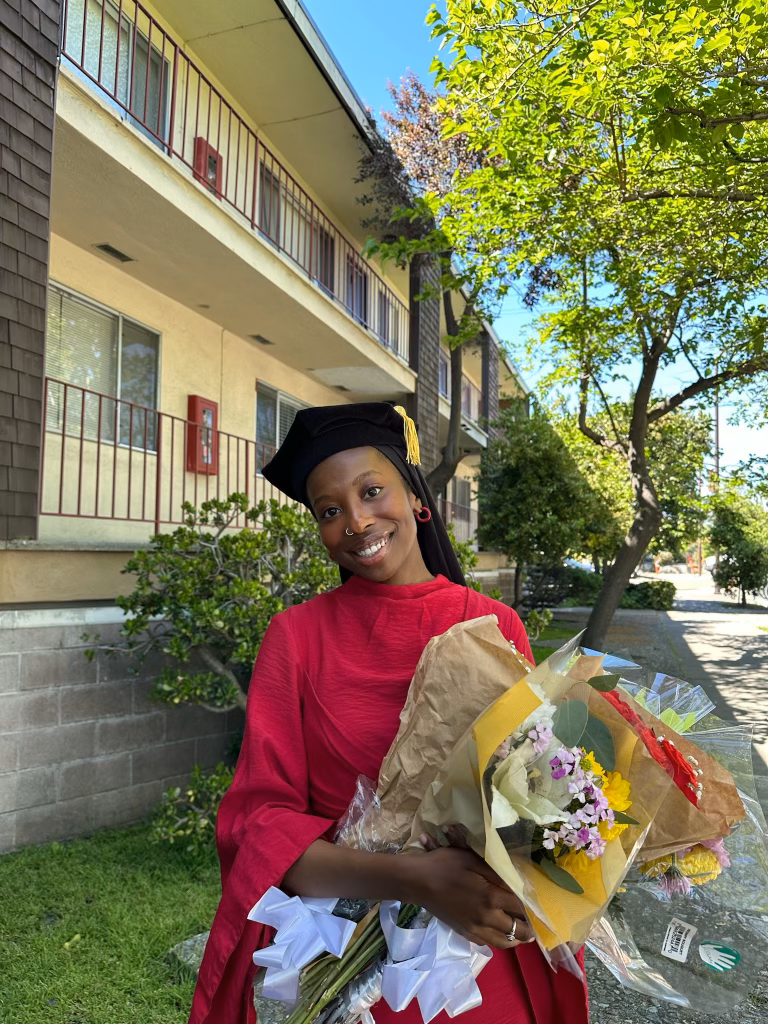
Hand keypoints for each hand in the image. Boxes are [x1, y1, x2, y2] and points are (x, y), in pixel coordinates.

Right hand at [405, 831, 534, 949]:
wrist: (418, 882)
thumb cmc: (445, 865)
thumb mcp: (473, 860)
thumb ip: (497, 873)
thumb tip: (517, 883)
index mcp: (491, 897)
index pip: (521, 907)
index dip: (532, 906)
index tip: (539, 904)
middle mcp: (487, 918)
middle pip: (517, 929)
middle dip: (529, 927)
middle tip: (536, 922)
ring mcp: (475, 929)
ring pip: (504, 942)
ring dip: (516, 938)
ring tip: (523, 932)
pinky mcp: (465, 933)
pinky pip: (488, 943)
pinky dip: (499, 939)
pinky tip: (499, 931)